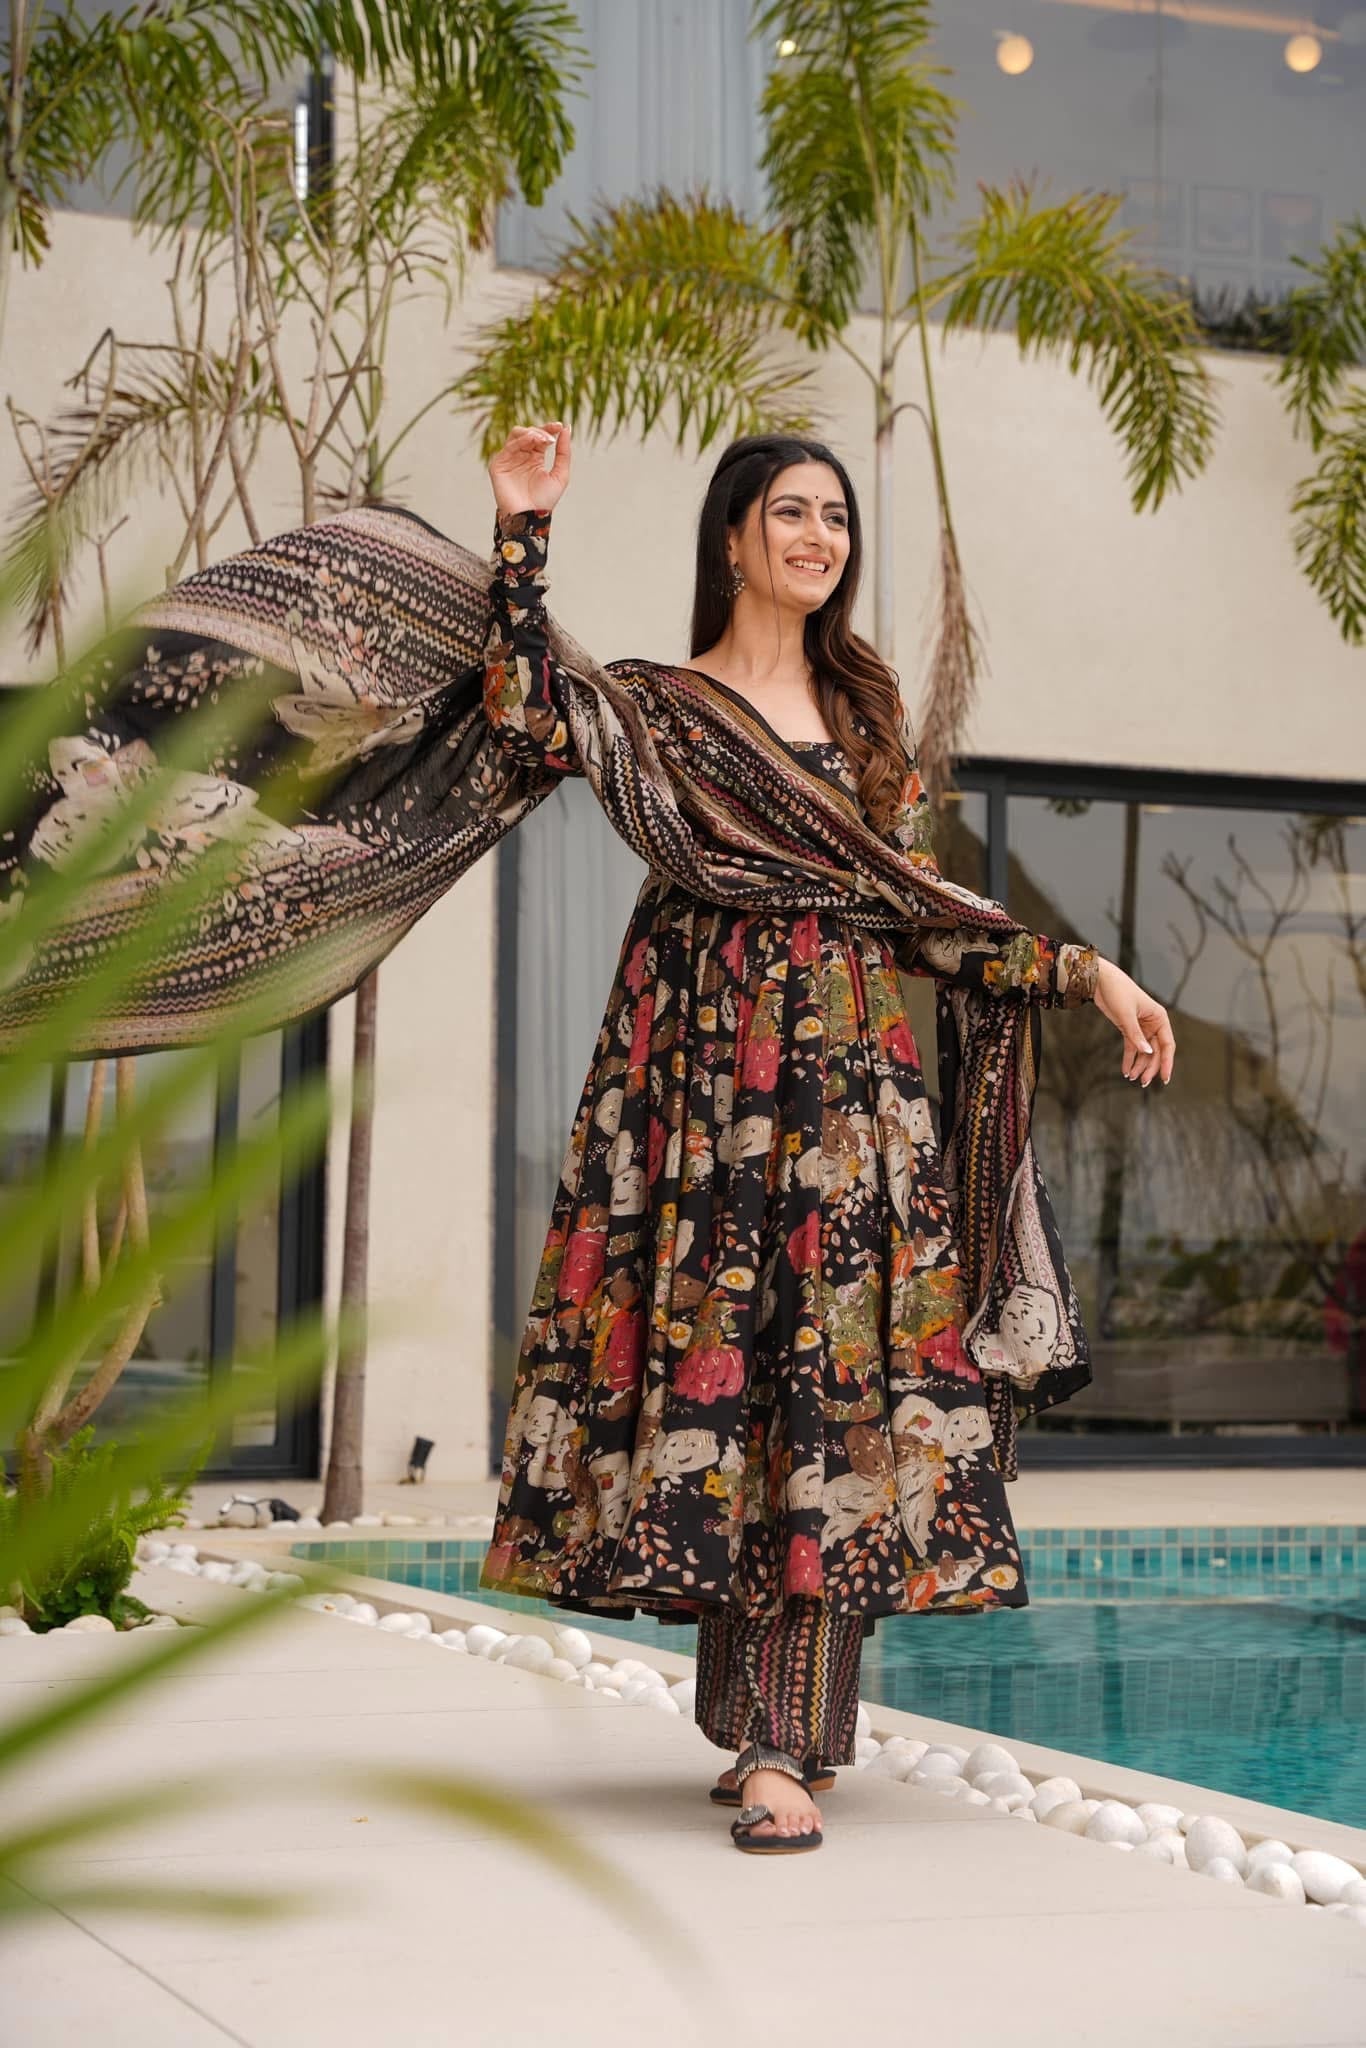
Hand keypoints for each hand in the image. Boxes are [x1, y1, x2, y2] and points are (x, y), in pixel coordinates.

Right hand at [489, 420, 571, 520]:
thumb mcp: (561, 474)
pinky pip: (509, 446)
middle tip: (550, 438)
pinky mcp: (498, 465)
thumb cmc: (545, 501)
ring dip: (531, 433)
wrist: (530, 517)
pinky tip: (534, 442)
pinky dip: (521, 441)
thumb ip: (564, 452)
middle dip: (540, 431)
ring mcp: (509, 460)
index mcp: (534, 458)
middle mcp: (520, 457)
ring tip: (543, 440)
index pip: (539, 436)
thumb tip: (566, 428)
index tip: (559, 425)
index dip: (548, 428)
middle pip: (527, 432)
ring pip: (516, 435)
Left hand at [1094, 959, 1175, 1086]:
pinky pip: (1132, 1047)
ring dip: (1139, 1065)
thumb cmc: (1118, 991)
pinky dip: (1129, 1059)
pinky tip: (1126, 1070)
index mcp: (1160, 1018)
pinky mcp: (1128, 1028)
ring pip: (1144, 1052)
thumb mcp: (1127, 1015)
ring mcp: (1141, 1027)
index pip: (1167, 1044)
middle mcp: (1153, 1024)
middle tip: (1143, 1082)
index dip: (1166, 1062)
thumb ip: (1136, 1035)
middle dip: (1150, 1067)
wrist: (1101, 981)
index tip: (1164, 1077)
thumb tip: (1147, 1052)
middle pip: (1156, 1051)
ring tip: (1132, 1078)